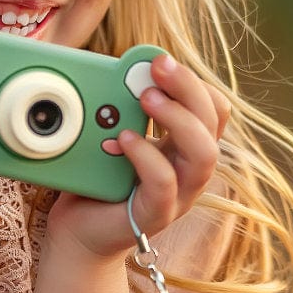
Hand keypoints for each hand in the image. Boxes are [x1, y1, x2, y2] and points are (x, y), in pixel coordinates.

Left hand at [45, 53, 231, 262]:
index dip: (195, 81)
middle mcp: (189, 169)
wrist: (78, 232)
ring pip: (204, 154)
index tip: (161, 60)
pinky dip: (146, 156)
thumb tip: (120, 67)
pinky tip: (123, 139)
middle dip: (188, 87)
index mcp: (184, 146)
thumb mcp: (110, 133)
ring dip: (177, 118)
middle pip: (213, 123)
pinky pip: (165, 184)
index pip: (214, 108)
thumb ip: (121, 107)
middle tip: (158, 66)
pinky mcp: (155, 215)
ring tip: (146, 98)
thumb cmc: (97, 179)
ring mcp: (178, 195)